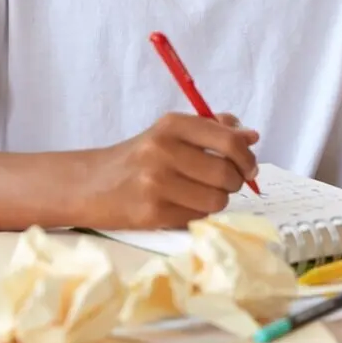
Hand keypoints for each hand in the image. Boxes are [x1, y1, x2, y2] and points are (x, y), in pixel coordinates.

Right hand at [84, 112, 258, 228]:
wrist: (90, 185)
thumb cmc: (139, 157)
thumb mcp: (172, 133)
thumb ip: (214, 129)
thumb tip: (252, 136)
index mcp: (172, 125)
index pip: (229, 141)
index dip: (247, 157)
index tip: (249, 167)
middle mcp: (163, 150)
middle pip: (227, 174)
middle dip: (234, 182)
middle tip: (224, 182)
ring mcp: (156, 183)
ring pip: (217, 199)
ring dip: (216, 200)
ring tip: (200, 194)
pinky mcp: (151, 213)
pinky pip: (197, 217)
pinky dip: (197, 214)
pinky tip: (182, 205)